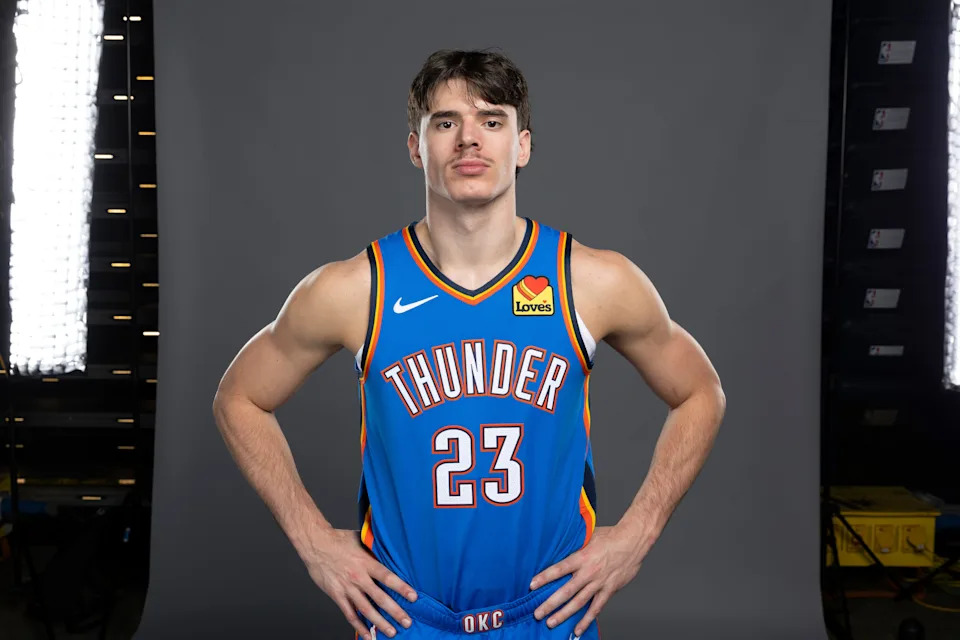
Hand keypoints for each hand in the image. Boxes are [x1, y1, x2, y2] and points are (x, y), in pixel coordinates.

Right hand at [303, 528, 417, 639]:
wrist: (315, 544)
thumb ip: (374, 547)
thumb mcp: (360, 539)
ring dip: (380, 622)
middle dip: (395, 611)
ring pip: (366, 609)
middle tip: (407, 622)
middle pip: (380, 598)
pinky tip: (368, 635)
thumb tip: (390, 546)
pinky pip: (350, 614)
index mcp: (366, 562)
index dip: (401, 588)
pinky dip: (359, 626)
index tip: (413, 597)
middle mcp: (358, 577)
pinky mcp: (337, 595)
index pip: (388, 577)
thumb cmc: (338, 539)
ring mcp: (347, 588)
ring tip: (392, 632)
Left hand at [529, 525, 644, 636]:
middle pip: (566, 591)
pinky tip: (578, 628)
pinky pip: (596, 608)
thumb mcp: (589, 535)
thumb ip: (575, 543)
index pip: (559, 569)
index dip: (545, 577)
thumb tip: (560, 541)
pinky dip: (587, 619)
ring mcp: (599, 583)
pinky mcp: (609, 590)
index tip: (532, 585)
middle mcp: (589, 572)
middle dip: (550, 603)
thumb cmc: (611, 536)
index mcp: (582, 557)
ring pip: (579, 602)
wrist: (633, 541)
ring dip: (564, 614)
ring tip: (551, 622)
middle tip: (538, 613)